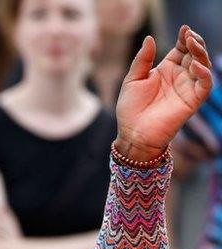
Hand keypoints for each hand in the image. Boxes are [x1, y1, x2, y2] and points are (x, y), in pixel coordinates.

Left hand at [115, 26, 213, 161]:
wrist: (133, 133)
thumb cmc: (130, 108)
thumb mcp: (133, 79)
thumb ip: (143, 59)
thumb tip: (150, 38)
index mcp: (166, 70)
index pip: (181, 49)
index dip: (185, 38)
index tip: (184, 28)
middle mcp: (180, 77)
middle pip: (194, 54)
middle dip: (195, 43)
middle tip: (190, 35)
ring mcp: (187, 88)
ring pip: (203, 66)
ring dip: (201, 53)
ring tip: (193, 44)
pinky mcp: (193, 100)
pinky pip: (205, 85)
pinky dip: (204, 73)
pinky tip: (194, 65)